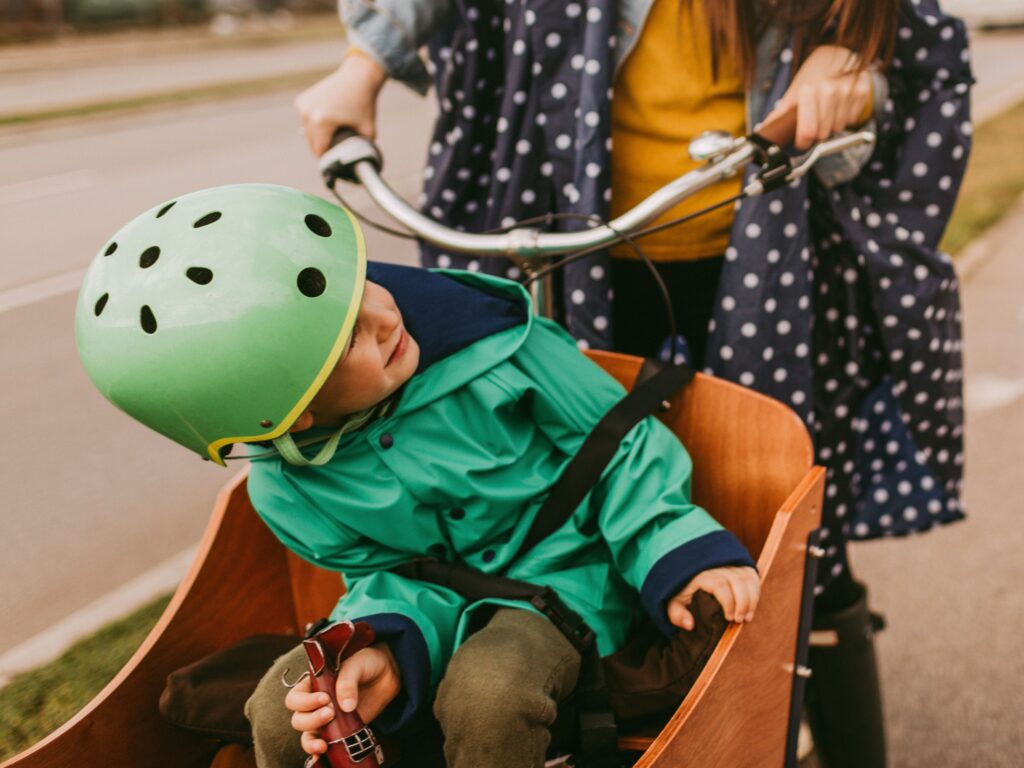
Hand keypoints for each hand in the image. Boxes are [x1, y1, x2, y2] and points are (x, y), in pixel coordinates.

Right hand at [285, 642, 400, 756]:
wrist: (385, 674)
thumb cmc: (366, 663)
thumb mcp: (356, 664)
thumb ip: (348, 682)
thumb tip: (346, 707)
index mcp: (313, 683)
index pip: (295, 698)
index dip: (305, 702)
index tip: (325, 698)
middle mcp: (315, 702)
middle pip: (299, 719)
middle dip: (312, 720)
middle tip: (331, 713)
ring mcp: (327, 718)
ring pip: (307, 734)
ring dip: (312, 741)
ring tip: (324, 743)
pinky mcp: (339, 730)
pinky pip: (323, 744)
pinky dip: (318, 752)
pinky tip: (323, 754)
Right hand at [295, 49, 387, 156]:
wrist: (358, 76)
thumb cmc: (364, 103)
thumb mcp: (369, 131)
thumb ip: (363, 150)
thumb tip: (360, 167)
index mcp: (322, 122)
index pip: (320, 151)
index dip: (329, 159)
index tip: (337, 162)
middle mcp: (308, 113)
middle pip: (312, 144)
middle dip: (323, 149)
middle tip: (336, 149)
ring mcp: (303, 106)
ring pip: (307, 134)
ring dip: (317, 137)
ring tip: (333, 134)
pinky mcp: (301, 101)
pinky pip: (306, 122)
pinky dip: (314, 125)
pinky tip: (326, 121)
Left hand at [667, 566, 759, 630]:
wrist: (687, 572)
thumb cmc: (682, 591)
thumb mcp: (675, 602)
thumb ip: (677, 614)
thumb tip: (689, 625)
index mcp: (703, 574)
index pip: (720, 584)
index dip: (728, 602)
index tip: (729, 618)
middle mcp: (718, 566)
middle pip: (738, 580)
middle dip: (743, 602)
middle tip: (740, 620)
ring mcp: (730, 565)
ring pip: (747, 578)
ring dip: (751, 599)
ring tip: (747, 617)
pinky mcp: (739, 566)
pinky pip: (752, 576)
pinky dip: (755, 592)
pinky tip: (751, 607)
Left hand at [757, 45, 872, 149]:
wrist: (837, 52)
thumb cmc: (813, 74)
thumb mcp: (794, 91)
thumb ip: (781, 113)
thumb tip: (766, 132)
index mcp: (809, 90)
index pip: (808, 132)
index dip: (803, 142)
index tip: (801, 141)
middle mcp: (829, 90)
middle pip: (823, 134)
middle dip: (817, 134)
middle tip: (814, 121)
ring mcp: (848, 90)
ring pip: (838, 128)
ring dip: (831, 125)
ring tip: (827, 111)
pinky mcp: (862, 91)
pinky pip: (852, 120)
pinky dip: (845, 118)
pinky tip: (840, 106)